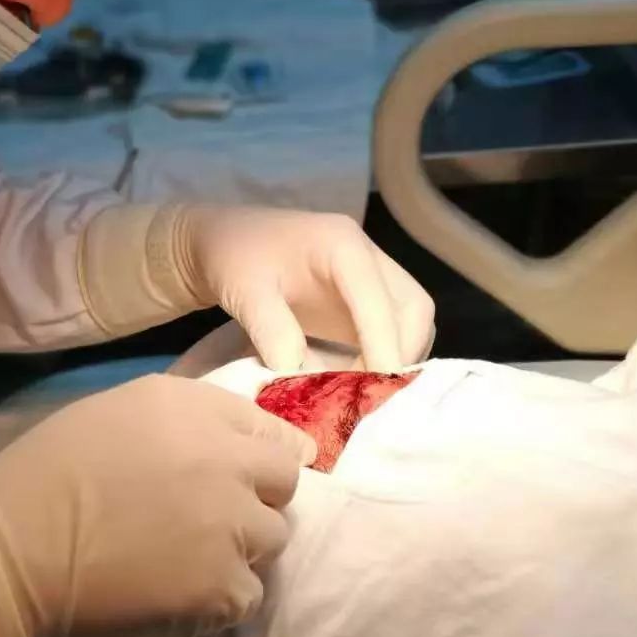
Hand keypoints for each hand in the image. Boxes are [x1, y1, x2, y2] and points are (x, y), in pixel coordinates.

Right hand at [0, 374, 310, 636]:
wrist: (8, 550)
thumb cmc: (40, 476)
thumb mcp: (113, 416)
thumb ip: (183, 423)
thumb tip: (238, 444)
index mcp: (191, 406)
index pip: (268, 425)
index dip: (260, 454)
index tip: (246, 477)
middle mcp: (224, 457)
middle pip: (284, 481)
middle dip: (256, 501)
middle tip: (210, 523)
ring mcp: (230, 524)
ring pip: (271, 540)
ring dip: (238, 552)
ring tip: (185, 563)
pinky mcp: (221, 586)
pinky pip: (246, 596)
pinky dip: (217, 603)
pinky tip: (173, 599)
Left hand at [171, 207, 434, 372]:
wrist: (224, 245)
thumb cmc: (233, 259)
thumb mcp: (243, 290)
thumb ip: (271, 329)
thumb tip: (299, 373)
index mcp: (341, 243)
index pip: (375, 295)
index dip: (381, 340)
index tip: (376, 383)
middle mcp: (366, 258)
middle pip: (412, 308)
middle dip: (399, 353)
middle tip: (366, 393)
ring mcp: (369, 281)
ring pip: (410, 322)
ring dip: (395, 360)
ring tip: (358, 392)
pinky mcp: (362, 303)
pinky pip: (391, 332)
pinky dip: (382, 360)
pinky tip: (354, 383)